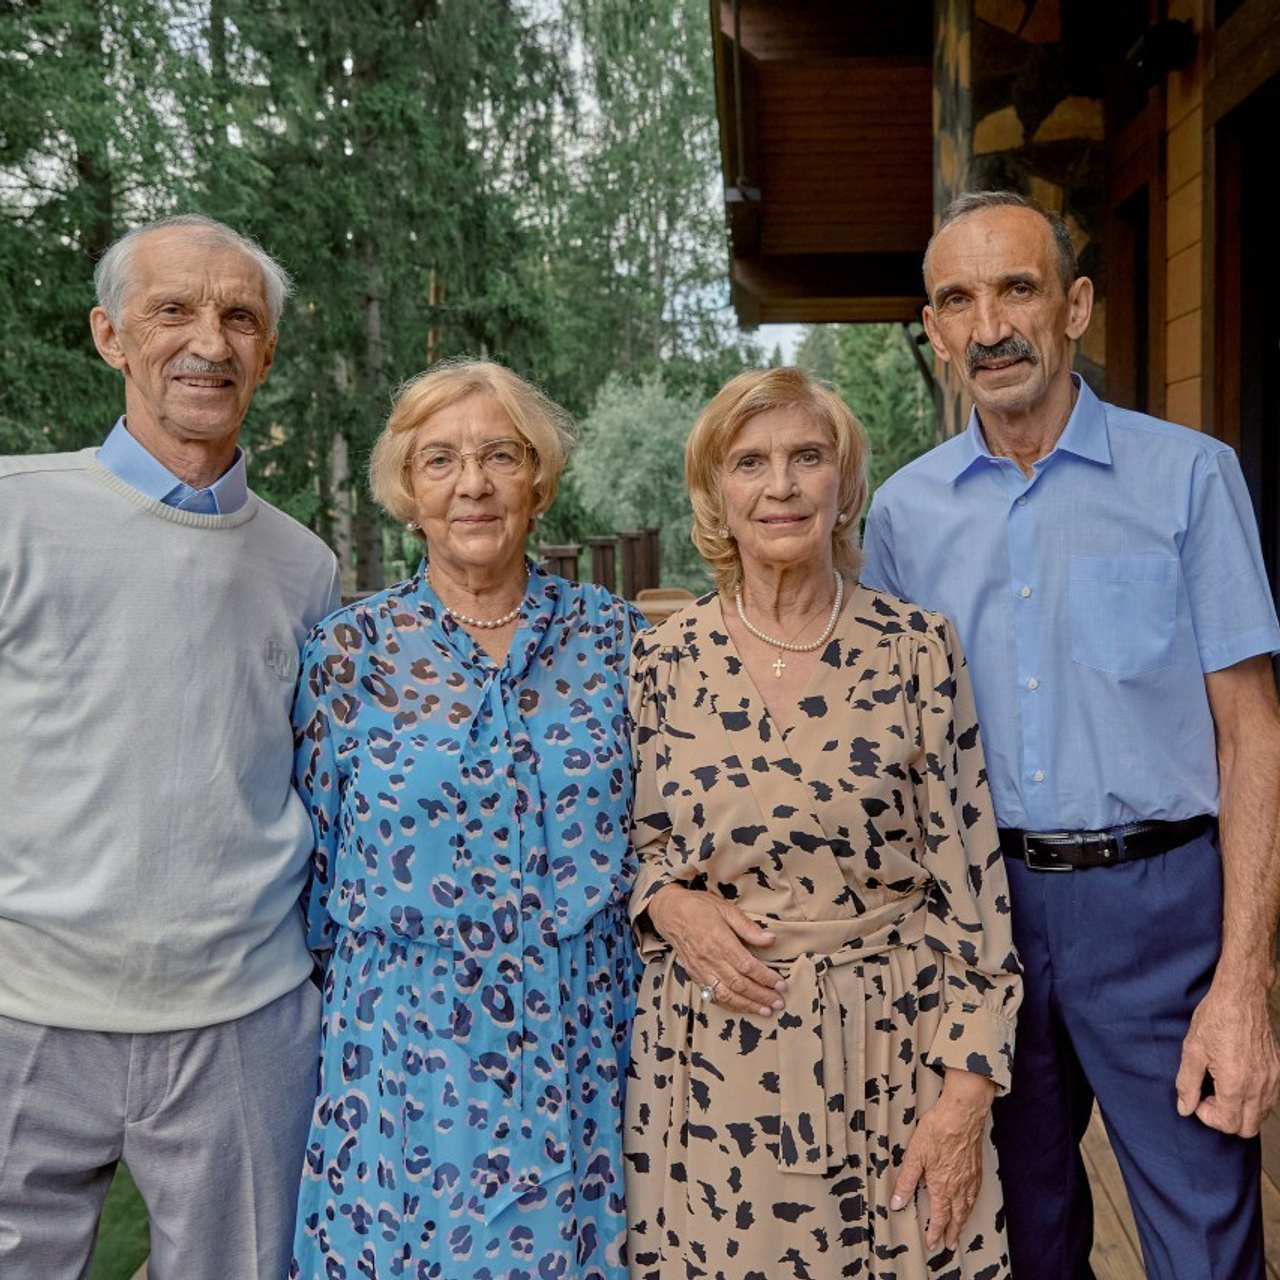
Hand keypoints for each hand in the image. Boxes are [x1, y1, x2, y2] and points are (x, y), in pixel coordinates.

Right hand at [646, 885, 785, 1015]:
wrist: (669, 912)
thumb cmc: (699, 907)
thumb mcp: (726, 908)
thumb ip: (748, 927)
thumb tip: (770, 939)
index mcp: (720, 940)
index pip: (747, 966)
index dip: (766, 978)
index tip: (781, 984)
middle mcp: (710, 959)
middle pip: (739, 984)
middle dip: (761, 996)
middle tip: (779, 1003)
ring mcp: (701, 969)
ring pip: (726, 995)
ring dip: (747, 1005)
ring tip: (765, 1011)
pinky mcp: (694, 975)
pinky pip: (712, 995)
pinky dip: (729, 1005)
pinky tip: (742, 1008)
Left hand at [890, 1069, 995, 1250]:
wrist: (962, 1114)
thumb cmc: (937, 1131)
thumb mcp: (914, 1156)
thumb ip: (906, 1181)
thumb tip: (897, 1203)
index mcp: (943, 1187)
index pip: (939, 1218)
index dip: (935, 1233)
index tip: (932, 1244)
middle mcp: (959, 1187)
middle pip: (957, 1217)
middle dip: (952, 1233)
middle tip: (950, 1245)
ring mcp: (970, 1178)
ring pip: (968, 1207)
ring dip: (963, 1221)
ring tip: (960, 1229)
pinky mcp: (976, 1167)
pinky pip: (975, 1194)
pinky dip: (972, 1205)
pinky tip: (970, 1202)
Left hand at [1175, 976, 1279, 1135]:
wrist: (1241, 997)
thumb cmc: (1216, 1019)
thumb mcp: (1192, 1050)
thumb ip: (1187, 1084)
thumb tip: (1184, 1108)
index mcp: (1236, 1083)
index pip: (1228, 1123)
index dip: (1208, 1117)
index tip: (1198, 1098)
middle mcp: (1259, 1086)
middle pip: (1248, 1129)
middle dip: (1225, 1120)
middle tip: (1210, 1097)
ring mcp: (1272, 1080)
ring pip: (1261, 1116)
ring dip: (1240, 1111)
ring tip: (1222, 1088)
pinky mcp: (1277, 1072)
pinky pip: (1269, 1100)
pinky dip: (1253, 1101)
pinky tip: (1237, 1081)